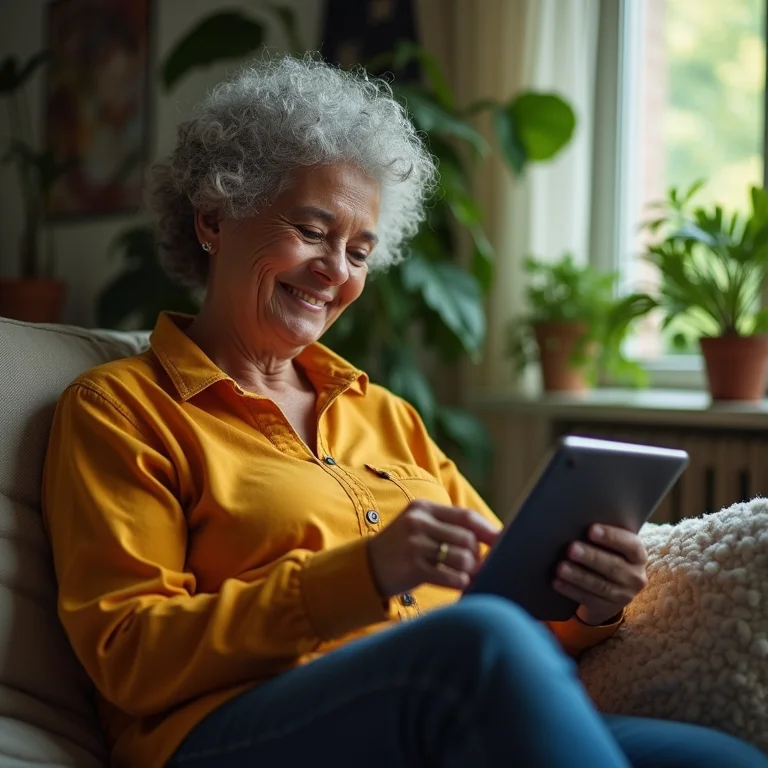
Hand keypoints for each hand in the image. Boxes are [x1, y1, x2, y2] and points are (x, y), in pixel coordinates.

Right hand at [368, 501, 500, 597]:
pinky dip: (459, 582)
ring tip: (465, 575)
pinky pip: (449, 576)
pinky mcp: (412, 567)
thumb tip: (494, 535)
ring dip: (469, 570)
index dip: (488, 530)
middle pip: (467, 539)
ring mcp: (414, 544)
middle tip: (474, 565)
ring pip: (462, 558)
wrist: (366, 567)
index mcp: (423, 507)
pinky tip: (458, 584)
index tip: (502, 541)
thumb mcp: (420, 527)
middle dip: (477, 555)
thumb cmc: (404, 548)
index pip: (465, 516)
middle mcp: (418, 522)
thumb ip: (449, 527)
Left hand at [553, 524, 648, 625]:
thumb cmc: (606, 555)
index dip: (611, 537)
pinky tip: (557, 582)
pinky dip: (571, 590)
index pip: (630, 545)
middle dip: (590, 557)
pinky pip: (588, 599)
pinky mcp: (608, 608)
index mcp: (638, 555)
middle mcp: (635, 576)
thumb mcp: (612, 546)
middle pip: (613, 566)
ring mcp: (624, 595)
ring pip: (600, 585)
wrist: (611, 589)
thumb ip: (601, 536)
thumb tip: (576, 522)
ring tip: (560, 567)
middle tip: (571, 548)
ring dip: (578, 575)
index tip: (591, 529)